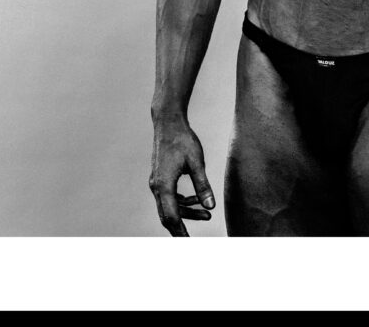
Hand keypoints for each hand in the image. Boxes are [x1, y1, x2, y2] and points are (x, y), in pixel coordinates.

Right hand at [149, 119, 214, 235]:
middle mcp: (157, 187)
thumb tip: (211, 206)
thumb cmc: (183, 140)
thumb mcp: (197, 162)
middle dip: (182, 228)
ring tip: (207, 215)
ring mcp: (157, 182)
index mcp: (164, 185)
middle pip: (167, 216)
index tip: (188, 244)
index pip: (171, 217)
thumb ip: (203, 186)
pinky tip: (196, 200)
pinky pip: (170, 197)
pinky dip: (182, 202)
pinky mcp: (160, 178)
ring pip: (169, 207)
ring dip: (187, 212)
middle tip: (194, 241)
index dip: (180, 233)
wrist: (168, 123)